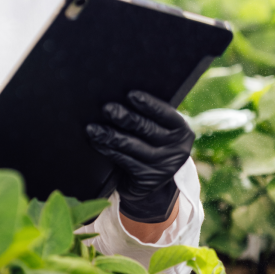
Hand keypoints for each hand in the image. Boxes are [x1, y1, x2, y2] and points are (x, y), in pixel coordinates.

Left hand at [86, 90, 194, 223]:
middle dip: (125, 117)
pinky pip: (123, 160)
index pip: (166, 114)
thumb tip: (119, 92)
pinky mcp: (147, 179)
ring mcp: (163, 166)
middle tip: (107, 108)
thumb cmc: (151, 143)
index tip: (131, 94)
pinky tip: (95, 142)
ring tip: (92, 128)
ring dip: (109, 135)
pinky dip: (107, 150)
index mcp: (181, 130)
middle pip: (147, 129)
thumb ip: (149, 116)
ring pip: (132, 146)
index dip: (149, 104)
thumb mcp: (159, 130)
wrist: (151, 181)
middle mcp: (177, 149)